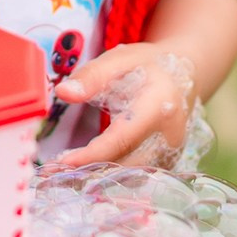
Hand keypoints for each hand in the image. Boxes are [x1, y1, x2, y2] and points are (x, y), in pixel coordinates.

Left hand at [41, 41, 196, 172]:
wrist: (183, 74)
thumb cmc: (148, 66)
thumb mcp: (120, 59)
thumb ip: (92, 76)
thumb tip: (63, 93)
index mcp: (159, 107)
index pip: (123, 138)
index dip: (92, 154)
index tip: (62, 162)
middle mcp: (171, 136)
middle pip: (127, 164)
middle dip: (89, 170)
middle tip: (52, 171)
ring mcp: (172, 152)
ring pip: (132, 174)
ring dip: (98, 176)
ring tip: (62, 173)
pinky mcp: (167, 161)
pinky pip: (137, 174)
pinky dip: (111, 174)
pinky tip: (86, 170)